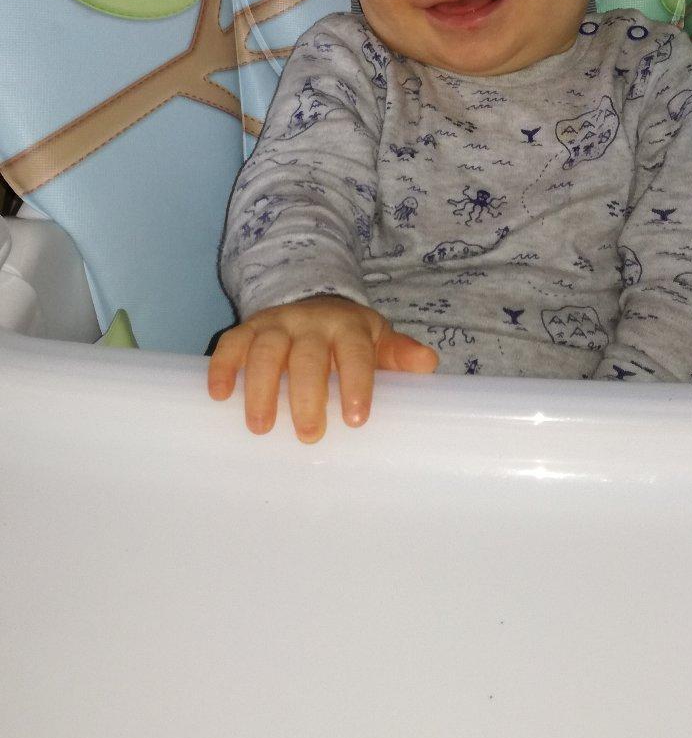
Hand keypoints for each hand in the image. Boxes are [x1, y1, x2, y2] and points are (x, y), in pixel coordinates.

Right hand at [207, 295, 437, 441]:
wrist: (315, 303)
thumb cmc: (351, 338)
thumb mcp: (379, 341)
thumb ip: (400, 354)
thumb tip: (427, 364)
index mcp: (348, 327)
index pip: (354, 352)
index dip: (356, 383)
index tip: (356, 420)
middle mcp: (310, 322)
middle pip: (307, 355)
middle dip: (307, 395)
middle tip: (310, 435)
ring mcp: (276, 325)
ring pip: (265, 350)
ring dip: (260, 388)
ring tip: (261, 427)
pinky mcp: (247, 331)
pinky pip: (231, 344)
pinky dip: (222, 368)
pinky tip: (218, 396)